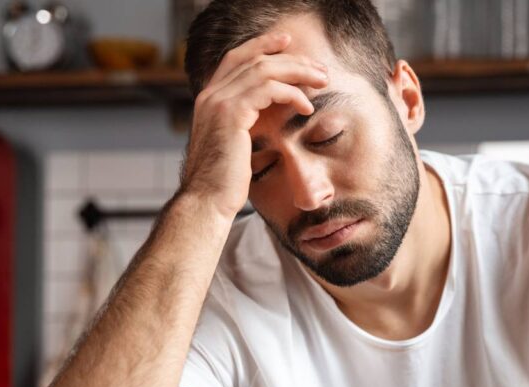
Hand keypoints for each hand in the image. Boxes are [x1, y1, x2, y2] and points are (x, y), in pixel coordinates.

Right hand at [179, 32, 328, 218]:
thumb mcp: (234, 145)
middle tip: (319, 69)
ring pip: (264, 69)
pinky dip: (291, 93)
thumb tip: (267, 117)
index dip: (261, 46)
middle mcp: (210, 95)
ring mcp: (218, 102)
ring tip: (322, 82)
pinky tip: (306, 106)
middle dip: (290, 59)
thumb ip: (245, 124)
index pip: (236, 59)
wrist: (207, 202)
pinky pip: (268, 89)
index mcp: (209, 99)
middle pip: (253, 59)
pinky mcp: (231, 114)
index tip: (288, 43)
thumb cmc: (224, 182)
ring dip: (298, 72)